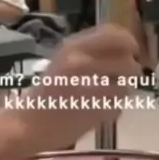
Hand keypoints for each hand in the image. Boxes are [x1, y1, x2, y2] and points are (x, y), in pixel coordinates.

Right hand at [12, 24, 140, 152]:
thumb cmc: (47, 91)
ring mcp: (90, 88)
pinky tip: (97, 110)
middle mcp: (82, 62)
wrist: (29, 125)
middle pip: (127, 62)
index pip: (115, 34)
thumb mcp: (64, 59)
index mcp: (73, 46)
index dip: (128, 42)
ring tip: (105, 96)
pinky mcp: (96, 111)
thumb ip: (91, 49)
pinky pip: (119, 105)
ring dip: (121, 92)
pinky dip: (113, 108)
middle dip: (128, 71)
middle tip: (120, 78)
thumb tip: (125, 46)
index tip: (129, 51)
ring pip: (126, 86)